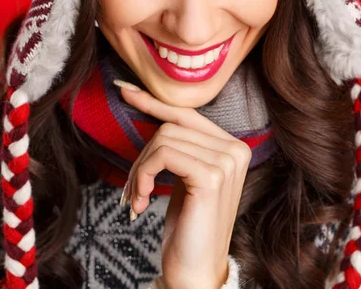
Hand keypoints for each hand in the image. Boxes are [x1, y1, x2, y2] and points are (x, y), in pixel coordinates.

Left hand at [114, 80, 250, 288]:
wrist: (195, 271)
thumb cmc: (187, 225)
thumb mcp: (184, 177)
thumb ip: (180, 144)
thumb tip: (153, 109)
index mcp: (232, 146)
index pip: (187, 114)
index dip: (154, 101)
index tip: (125, 90)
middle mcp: (235, 149)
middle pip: (171, 125)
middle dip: (142, 155)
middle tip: (131, 188)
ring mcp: (227, 161)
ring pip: (163, 138)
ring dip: (140, 169)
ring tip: (136, 197)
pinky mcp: (212, 176)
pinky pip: (163, 155)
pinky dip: (143, 175)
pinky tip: (142, 200)